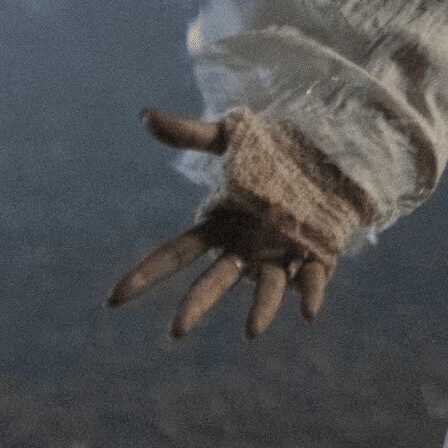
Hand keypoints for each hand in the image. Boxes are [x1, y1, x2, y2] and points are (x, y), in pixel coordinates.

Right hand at [106, 108, 333, 338]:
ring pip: (265, 288)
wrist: (333, 156)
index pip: (176, 253)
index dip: (146, 275)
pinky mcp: (316, 257)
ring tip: (251, 332)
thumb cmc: (275, 153)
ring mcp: (280, 256)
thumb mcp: (235, 138)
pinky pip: (310, 280)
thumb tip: (144, 115)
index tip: (114, 300)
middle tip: (177, 331)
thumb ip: (192, 133)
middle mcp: (247, 248)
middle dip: (197, 304)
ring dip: (260, 309)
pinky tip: (308, 312)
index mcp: (221, 224)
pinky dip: (309, 294)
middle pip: (216, 280)